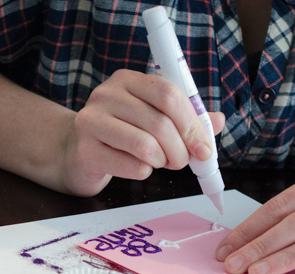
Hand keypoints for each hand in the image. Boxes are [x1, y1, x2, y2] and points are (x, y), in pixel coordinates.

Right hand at [60, 69, 224, 195]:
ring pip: (146, 145)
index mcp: (128, 81)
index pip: (168, 94)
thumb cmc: (120, 135)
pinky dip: (144, 172)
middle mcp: (107, 95)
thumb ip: (185, 118)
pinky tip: (137, 167)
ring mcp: (92, 121)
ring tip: (159, 162)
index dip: (192, 123)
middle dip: (181, 149)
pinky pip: (132, 166)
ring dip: (163, 161)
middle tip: (182, 161)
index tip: (204, 147)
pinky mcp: (86, 151)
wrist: (77, 153)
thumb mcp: (152, 118)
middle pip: (160, 122)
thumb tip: (217, 122)